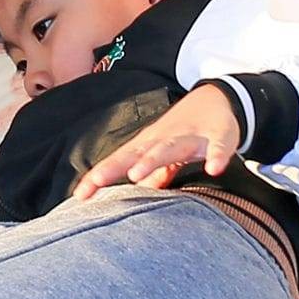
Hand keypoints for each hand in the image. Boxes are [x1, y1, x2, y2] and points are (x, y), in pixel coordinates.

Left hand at [74, 85, 247, 198]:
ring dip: (152, 160)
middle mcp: (164, 139)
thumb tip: (133, 199)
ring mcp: (191, 136)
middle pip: (137, 153)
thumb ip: (150, 176)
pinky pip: (218, 146)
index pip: (119, 162)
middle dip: (116, 166)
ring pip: (170, 148)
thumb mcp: (163, 155)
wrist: (217, 98)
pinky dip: (216, 156)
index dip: (99, 177)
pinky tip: (213, 168)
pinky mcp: (219, 135)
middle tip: (98, 179)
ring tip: (136, 174)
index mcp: (148, 145)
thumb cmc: (183, 132)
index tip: (80, 195)